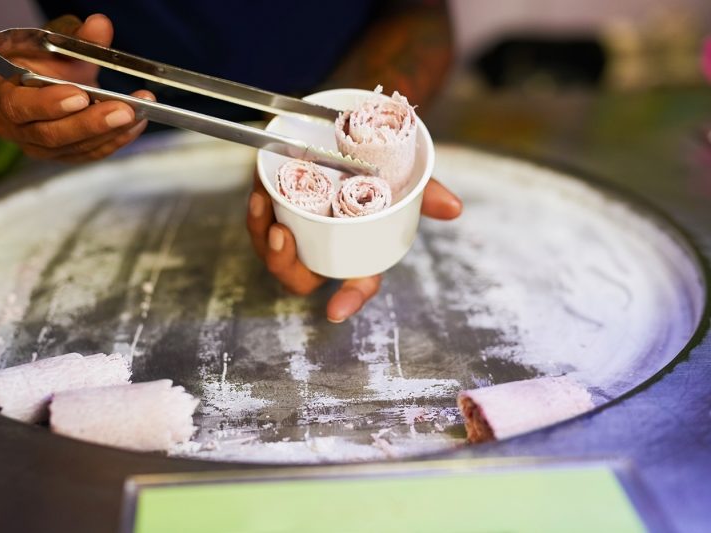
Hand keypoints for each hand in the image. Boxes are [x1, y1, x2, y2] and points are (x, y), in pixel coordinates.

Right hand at [0, 14, 153, 161]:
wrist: (25, 88)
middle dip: (92, 123)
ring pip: (76, 148)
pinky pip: (92, 153)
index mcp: (4, 97)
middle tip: (124, 109)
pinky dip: (117, 140)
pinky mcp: (65, 155)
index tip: (80, 95)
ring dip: (111, 132)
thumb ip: (75, 38)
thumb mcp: (50, 46)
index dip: (51, 104)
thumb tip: (100, 25)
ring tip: (137, 113)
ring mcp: (42, 148)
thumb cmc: (34, 65)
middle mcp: (19, 129)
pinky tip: (136, 124)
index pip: (22, 107)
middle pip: (54, 134)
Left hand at [247, 175, 461, 321]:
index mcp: (356, 252)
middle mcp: (323, 249)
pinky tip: (258, 196)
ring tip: (264, 210)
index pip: (357, 284)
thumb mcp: (400, 176)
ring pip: (274, 253)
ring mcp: (297, 233)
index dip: (349, 300)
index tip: (335, 312)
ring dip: (264, 238)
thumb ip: (423, 192)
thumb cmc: (376, 166)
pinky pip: (258, 224)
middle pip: (301, 276)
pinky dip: (256, 214)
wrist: (345, 132)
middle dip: (286, 264)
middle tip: (281, 237)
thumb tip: (455, 208)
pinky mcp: (275, 212)